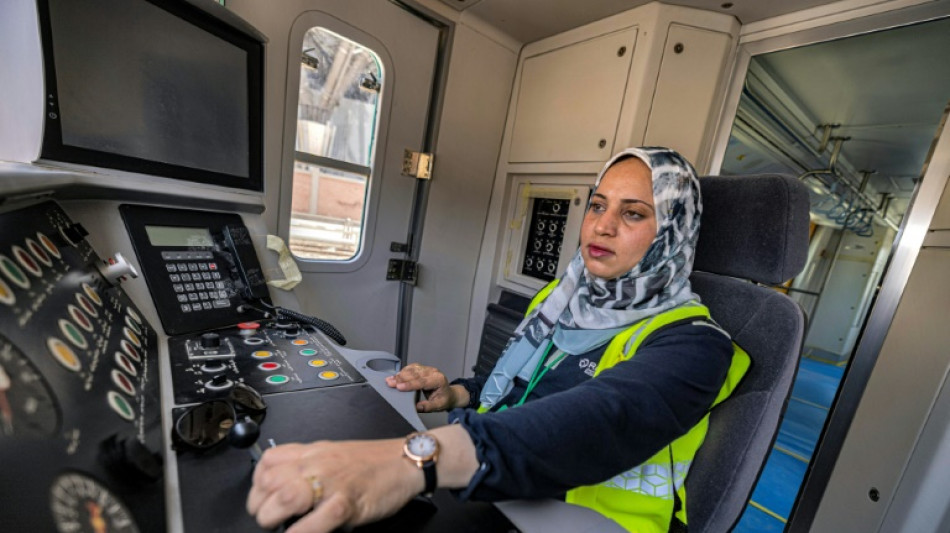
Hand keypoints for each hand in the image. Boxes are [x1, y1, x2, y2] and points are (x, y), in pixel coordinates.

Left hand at [246, 439, 421, 531]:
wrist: (406, 461)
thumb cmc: (374, 462)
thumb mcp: (334, 454)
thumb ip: (309, 467)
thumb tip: (284, 489)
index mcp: (313, 452)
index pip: (268, 462)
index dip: (256, 485)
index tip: (258, 500)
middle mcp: (318, 463)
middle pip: (270, 482)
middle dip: (260, 507)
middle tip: (267, 519)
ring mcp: (332, 481)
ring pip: (287, 497)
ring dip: (274, 518)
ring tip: (279, 528)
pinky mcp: (348, 501)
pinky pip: (317, 519)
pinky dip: (302, 532)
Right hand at [385, 363, 467, 411]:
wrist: (449, 394)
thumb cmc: (444, 400)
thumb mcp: (438, 406)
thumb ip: (427, 407)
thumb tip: (416, 407)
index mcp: (438, 380)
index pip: (422, 381)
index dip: (409, 384)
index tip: (398, 387)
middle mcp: (433, 372)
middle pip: (415, 373)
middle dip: (401, 378)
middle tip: (389, 383)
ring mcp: (428, 369)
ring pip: (412, 369)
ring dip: (400, 374)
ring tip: (389, 379)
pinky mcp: (423, 369)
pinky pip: (412, 367)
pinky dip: (403, 371)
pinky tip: (396, 376)